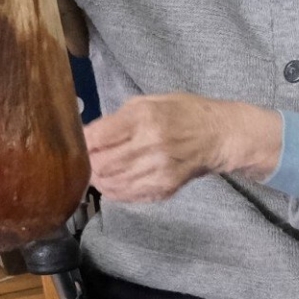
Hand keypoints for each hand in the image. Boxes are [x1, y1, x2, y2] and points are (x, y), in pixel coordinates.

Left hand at [84, 95, 281, 202]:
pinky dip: (113, 190)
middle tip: (86, 158)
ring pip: (109, 184)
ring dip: (98, 178)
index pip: (96, 137)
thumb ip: (117, 119)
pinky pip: (126, 196)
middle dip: (87, 163)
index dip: (81, 142)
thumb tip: (88, 135)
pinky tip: (113, 180)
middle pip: (99, 165)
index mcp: (144, 118)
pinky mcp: (163, 189)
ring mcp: (157, 171)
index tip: (78, 141)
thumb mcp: (149, 101)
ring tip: (99, 169)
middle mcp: (150, 146)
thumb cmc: (185, 113)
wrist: (219, 136)